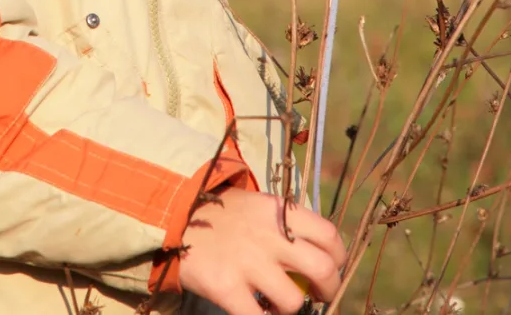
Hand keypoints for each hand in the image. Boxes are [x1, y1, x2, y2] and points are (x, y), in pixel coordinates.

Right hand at [177, 188, 347, 314]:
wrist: (172, 217)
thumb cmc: (221, 215)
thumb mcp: (257, 205)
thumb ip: (286, 224)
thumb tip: (319, 253)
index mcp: (279, 212)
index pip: (329, 235)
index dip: (339, 257)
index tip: (333, 267)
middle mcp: (269, 236)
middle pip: (323, 269)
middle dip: (329, 289)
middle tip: (319, 295)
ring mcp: (247, 263)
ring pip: (293, 301)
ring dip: (291, 308)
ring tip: (277, 304)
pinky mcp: (226, 287)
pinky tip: (256, 311)